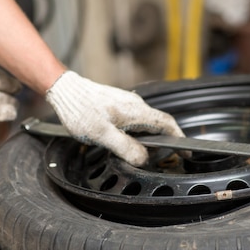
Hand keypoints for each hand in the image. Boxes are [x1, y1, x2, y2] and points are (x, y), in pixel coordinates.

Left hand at [45, 71, 183, 165]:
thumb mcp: (102, 134)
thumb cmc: (81, 110)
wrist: (65, 90)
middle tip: (155, 159)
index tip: (185, 151)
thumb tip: (143, 159)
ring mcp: (127, 103)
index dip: (179, 139)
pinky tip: (124, 140)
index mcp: (136, 111)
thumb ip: (125, 147)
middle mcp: (136, 105)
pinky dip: (137, 132)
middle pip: (159, 124)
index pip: (167, 124)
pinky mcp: (119, 104)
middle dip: (162, 143)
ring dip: (148, 139)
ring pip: (146, 123)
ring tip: (136, 153)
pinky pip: (136, 120)